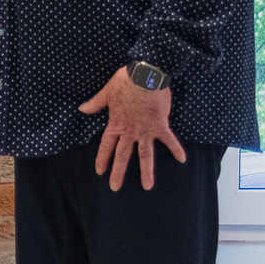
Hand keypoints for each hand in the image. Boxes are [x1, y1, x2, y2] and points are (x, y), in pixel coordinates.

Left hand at [78, 67, 187, 191]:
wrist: (145, 75)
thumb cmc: (125, 81)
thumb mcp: (107, 92)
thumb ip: (95, 103)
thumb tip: (82, 108)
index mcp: (116, 124)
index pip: (107, 146)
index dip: (102, 159)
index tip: (100, 172)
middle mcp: (130, 131)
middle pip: (123, 155)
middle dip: (118, 172)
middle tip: (115, 188)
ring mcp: (146, 130)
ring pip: (145, 154)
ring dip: (146, 171)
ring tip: (147, 186)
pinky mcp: (160, 125)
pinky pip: (169, 140)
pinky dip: (176, 149)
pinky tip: (182, 160)